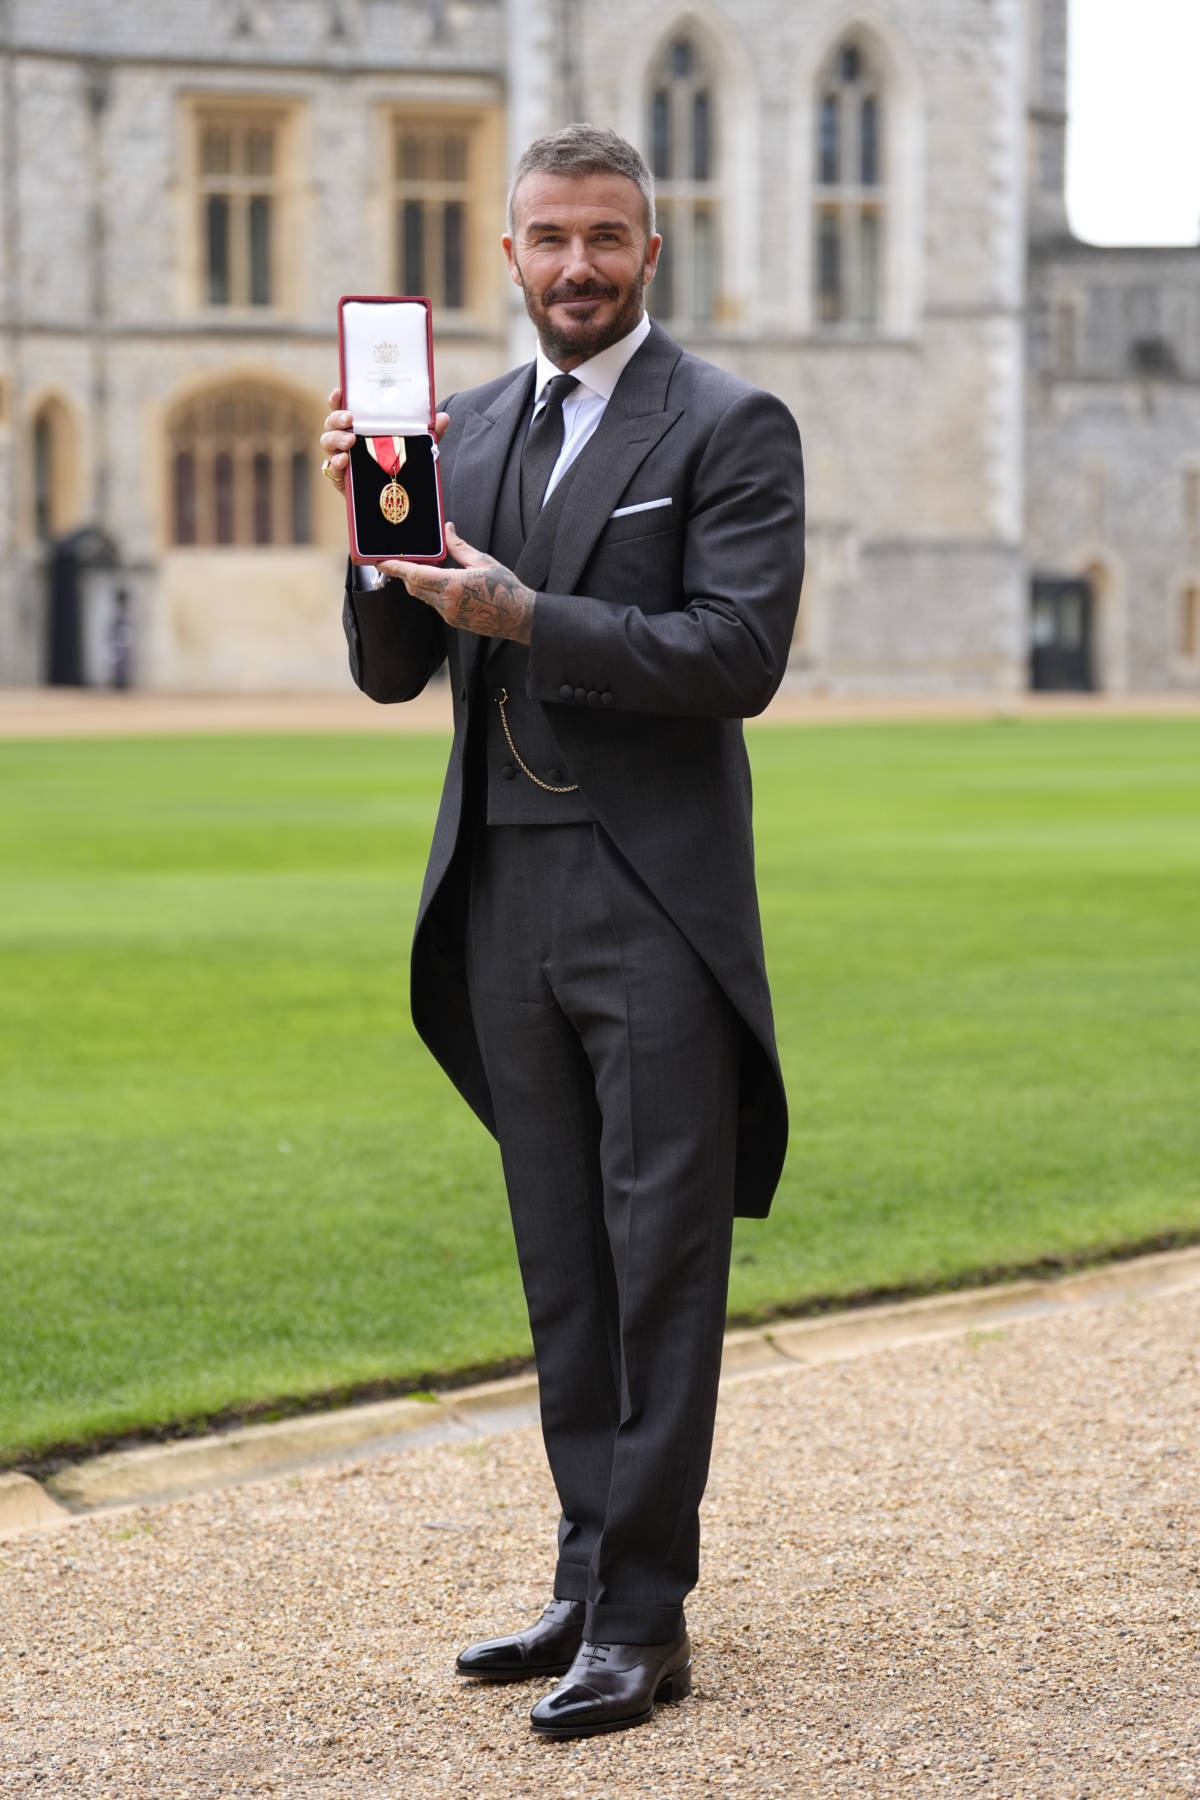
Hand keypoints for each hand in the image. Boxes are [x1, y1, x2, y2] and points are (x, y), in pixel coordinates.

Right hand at [319, 388, 449, 495]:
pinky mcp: (341, 478)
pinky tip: (344, 460)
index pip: (344, 407)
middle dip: (337, 418)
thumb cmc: (401, 465)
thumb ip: (429, 434)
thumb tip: (443, 418)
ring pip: (327, 442)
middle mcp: (347, 438)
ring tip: (350, 441)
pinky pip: (330, 469)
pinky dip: (335, 463)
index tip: (339, 392)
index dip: (338, 399)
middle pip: (332, 423)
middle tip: (349, 420)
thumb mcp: (417, 448)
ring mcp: (342, 457)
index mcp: (362, 426)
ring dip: (336, 439)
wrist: (397, 499)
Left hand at [380, 523, 534, 643]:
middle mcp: (447, 603)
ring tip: (424, 569)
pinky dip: (433, 593)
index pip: (415, 575)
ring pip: (424, 597)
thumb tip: (447, 529)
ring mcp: (449, 615)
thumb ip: (459, 546)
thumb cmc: (506, 588)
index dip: (395, 569)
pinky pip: (435, 605)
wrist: (520, 618)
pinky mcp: (454, 622)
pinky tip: (442, 584)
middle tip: (400, 561)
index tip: (380, 562)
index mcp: (453, 586)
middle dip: (405, 575)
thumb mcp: (483, 561)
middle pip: (413, 588)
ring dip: (419, 584)